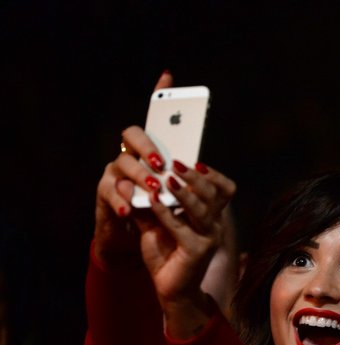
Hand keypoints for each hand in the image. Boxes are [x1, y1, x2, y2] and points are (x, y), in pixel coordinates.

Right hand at [92, 70, 174, 266]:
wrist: (134, 237)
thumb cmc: (158, 210)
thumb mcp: (175, 193)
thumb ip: (184, 177)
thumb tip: (202, 166)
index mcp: (150, 151)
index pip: (153, 119)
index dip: (158, 96)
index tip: (169, 78)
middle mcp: (130, 154)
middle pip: (132, 134)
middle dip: (149, 146)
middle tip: (163, 163)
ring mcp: (114, 171)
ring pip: (121, 162)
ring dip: (138, 175)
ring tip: (154, 187)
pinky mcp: (104, 193)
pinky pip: (109, 192)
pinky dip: (121, 201)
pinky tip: (130, 209)